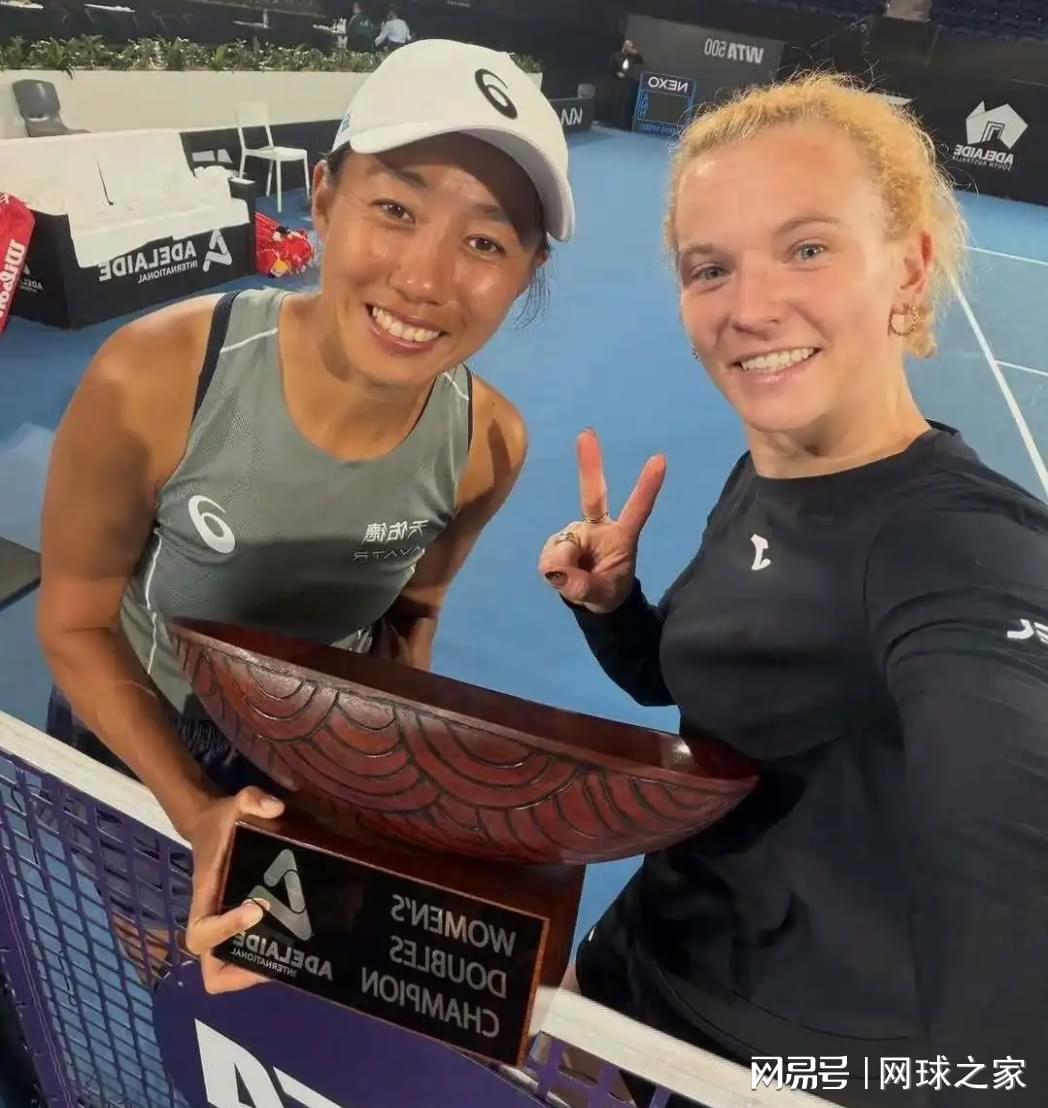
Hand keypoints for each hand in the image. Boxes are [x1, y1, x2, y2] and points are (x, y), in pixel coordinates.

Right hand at [183, 786, 284, 993]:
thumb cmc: (223, 822)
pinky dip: (267, 961)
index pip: (200, 934)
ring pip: (228, 973)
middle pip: (211, 971)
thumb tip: (275, 808)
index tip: (257, 909)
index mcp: (204, 899)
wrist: (217, 825)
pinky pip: (247, 958)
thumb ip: (253, 799)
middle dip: (242, 971)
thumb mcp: (236, 803)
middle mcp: (212, 921)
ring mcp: (226, 928)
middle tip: (277, 955)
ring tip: (293, 955)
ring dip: (257, 972)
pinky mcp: (242, 927)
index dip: (225, 931)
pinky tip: (297, 941)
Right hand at [539, 428, 665, 612]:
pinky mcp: (559, 541)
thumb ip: (583, 586)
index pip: (637, 510)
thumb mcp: (601, 595)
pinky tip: (560, 575)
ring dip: (562, 567)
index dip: (647, 487)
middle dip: (589, 463)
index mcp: (621, 535)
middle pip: (593, 493)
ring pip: (562, 546)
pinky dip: (552, 570)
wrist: (591, 596)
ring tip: (573, 581)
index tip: (660, 459)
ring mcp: (576, 531)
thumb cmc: (607, 589)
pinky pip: (549, 558)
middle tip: (587, 433)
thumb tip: (556, 572)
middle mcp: (598, 526)